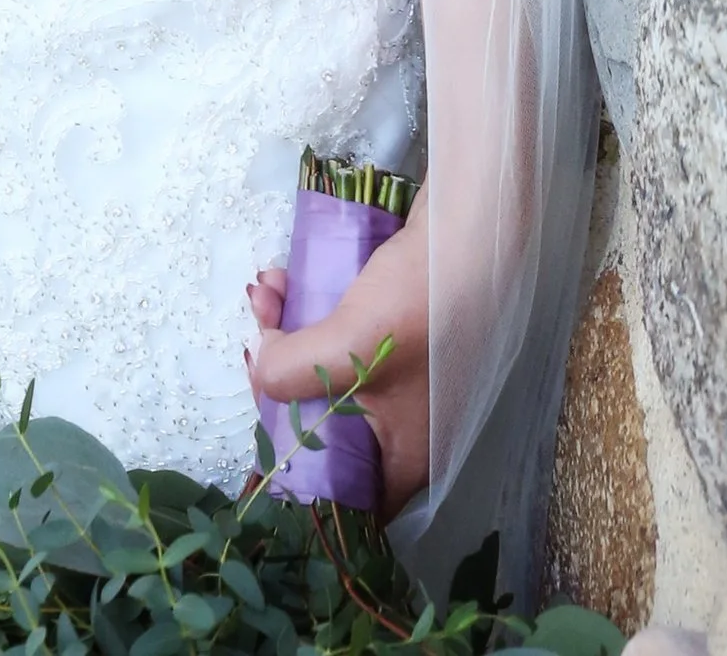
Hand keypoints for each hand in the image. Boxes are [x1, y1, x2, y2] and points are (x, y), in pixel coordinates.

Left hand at [246, 214, 431, 511]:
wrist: (468, 230)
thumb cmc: (419, 302)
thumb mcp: (346, 344)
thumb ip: (290, 372)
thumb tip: (261, 369)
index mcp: (403, 457)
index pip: (339, 494)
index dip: (291, 463)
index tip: (260, 417)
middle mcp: (403, 430)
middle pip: (321, 427)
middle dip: (279, 379)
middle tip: (258, 338)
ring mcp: (400, 383)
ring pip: (325, 377)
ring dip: (287, 338)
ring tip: (268, 293)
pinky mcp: (395, 342)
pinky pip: (339, 345)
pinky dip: (309, 318)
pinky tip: (286, 281)